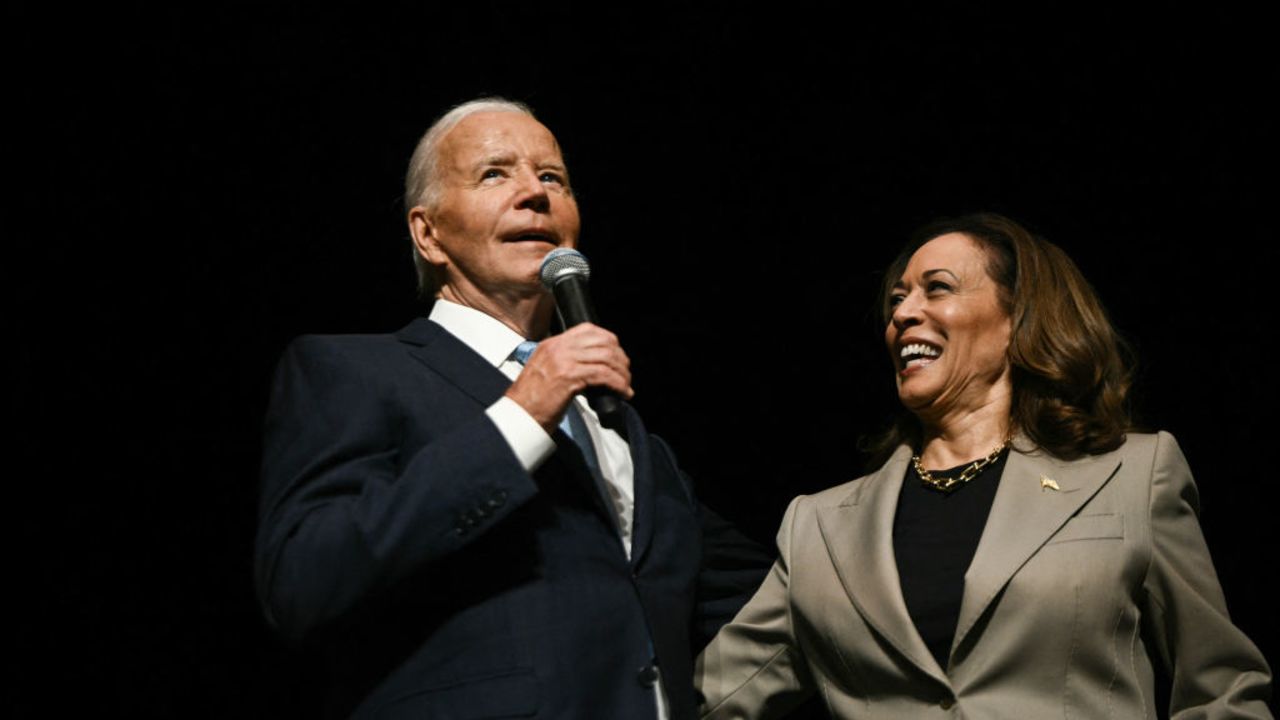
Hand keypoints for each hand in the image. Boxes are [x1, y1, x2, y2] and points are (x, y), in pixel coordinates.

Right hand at [505, 323, 633, 432]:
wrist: (518, 415)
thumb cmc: (531, 400)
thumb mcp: (545, 371)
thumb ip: (563, 362)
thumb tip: (591, 366)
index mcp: (552, 344)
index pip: (587, 329)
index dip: (609, 340)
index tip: (616, 355)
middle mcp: (558, 348)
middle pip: (602, 342)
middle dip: (619, 357)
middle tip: (624, 372)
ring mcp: (564, 361)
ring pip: (606, 357)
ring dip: (622, 373)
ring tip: (625, 385)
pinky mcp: (570, 377)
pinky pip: (603, 375)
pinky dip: (618, 384)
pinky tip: (623, 392)